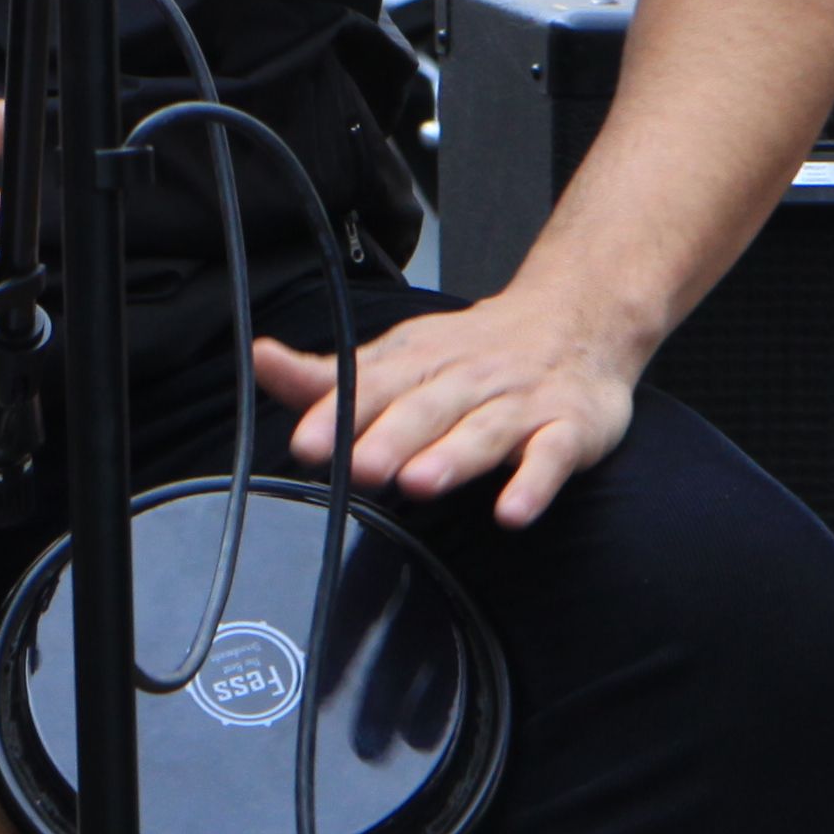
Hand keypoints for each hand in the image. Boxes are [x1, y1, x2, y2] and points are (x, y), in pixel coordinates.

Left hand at [255, 284, 648, 525]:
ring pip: (484, 431)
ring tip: (420, 482)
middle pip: (426, 409)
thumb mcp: (400, 356)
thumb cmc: (471, 353)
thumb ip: (332, 374)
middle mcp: (467, 378)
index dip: (338, 413)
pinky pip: (551, 457)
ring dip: (452, 456)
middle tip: (359, 468)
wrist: (573, 320)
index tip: (306, 442)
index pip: (373, 386)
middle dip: (390, 438)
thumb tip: (260, 360)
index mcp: (420, 360)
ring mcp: (520, 404)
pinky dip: (533, 484)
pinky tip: (512, 513)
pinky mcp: (568, 429)